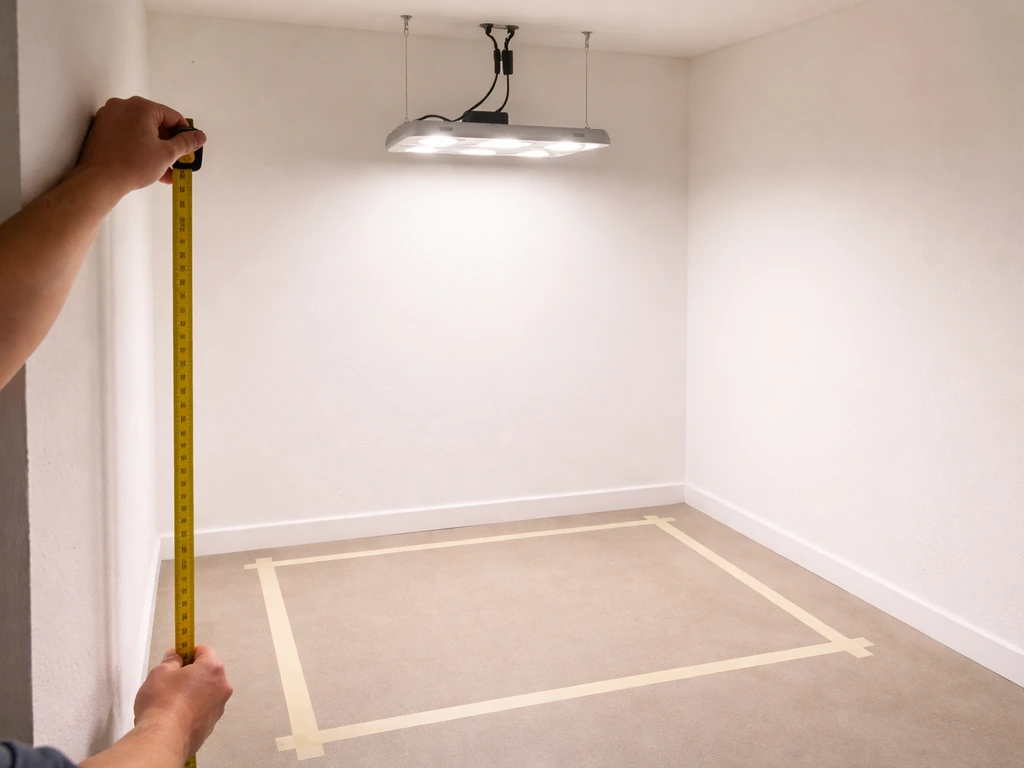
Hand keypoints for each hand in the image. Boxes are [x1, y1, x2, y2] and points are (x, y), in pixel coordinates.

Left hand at [73, 96, 206, 201]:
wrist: (100, 180)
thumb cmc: (131, 165)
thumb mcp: (167, 154)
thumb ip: (186, 143)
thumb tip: (198, 137)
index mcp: (141, 107)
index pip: (172, 117)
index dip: (184, 134)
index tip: (189, 147)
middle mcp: (123, 106)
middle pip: (156, 124)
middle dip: (168, 145)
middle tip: (176, 161)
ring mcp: (109, 117)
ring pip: (140, 131)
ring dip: (154, 149)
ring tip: (163, 170)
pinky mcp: (100, 130)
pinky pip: (126, 136)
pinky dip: (138, 148)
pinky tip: (146, 166)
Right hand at [134, 645, 233, 759]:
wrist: (164, 739)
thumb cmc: (163, 706)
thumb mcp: (160, 673)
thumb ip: (170, 660)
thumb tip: (174, 657)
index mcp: (212, 668)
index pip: (204, 650)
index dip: (187, 651)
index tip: (177, 655)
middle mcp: (221, 686)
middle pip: (206, 670)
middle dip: (189, 672)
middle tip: (170, 678)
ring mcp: (218, 706)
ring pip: (204, 690)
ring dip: (190, 691)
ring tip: (169, 699)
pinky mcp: (211, 724)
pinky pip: (202, 708)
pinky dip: (191, 707)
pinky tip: (173, 713)